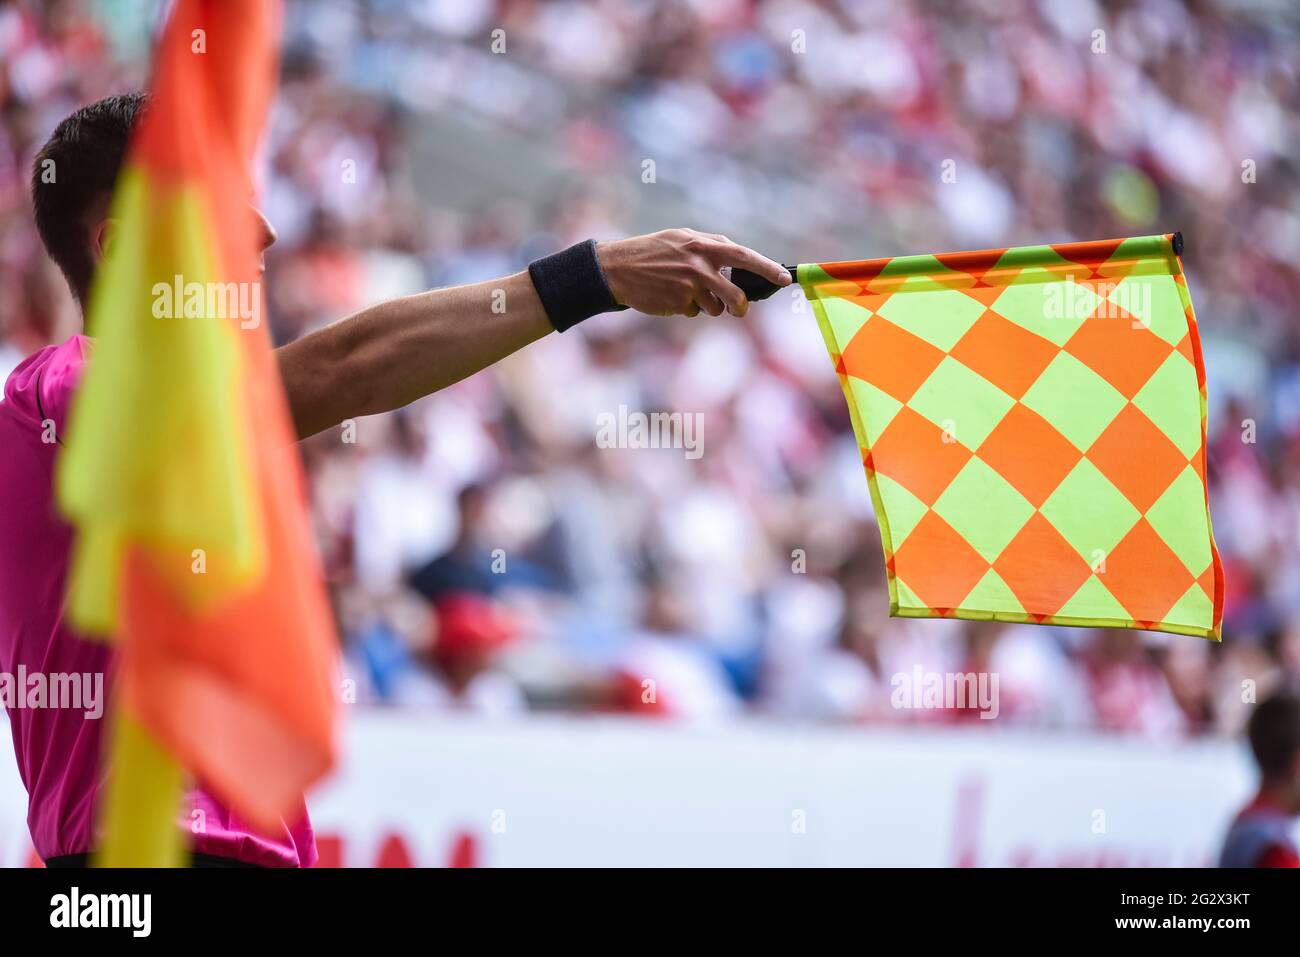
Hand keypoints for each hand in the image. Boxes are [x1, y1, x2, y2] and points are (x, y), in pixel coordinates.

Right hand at [596, 228, 789, 317]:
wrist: (617, 268)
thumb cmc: (652, 251)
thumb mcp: (681, 237)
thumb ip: (710, 246)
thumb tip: (739, 259)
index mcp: (702, 244)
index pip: (744, 257)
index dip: (767, 268)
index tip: (784, 279)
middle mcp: (698, 265)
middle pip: (735, 295)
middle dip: (739, 307)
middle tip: (737, 309)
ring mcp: (688, 287)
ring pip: (714, 308)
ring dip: (706, 306)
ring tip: (684, 291)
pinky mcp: (677, 304)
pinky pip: (694, 312)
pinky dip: (687, 308)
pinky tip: (670, 296)